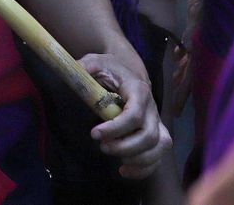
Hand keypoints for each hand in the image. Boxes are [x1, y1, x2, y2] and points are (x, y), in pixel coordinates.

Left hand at [81, 53, 170, 178]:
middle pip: (149, 135)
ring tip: (117, 162)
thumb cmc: (109, 68)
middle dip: (126, 147)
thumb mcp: (95, 61)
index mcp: (138, 91)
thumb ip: (85, 67)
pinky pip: (158, 156)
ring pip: (159, 147)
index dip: (116, 128)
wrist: (126, 71)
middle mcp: (152, 108)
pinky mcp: (155, 134)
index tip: (94, 134)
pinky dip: (145, 168)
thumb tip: (74, 73)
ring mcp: (156, 122)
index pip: (134, 115)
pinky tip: (124, 171)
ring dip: (139, 160)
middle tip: (103, 147)